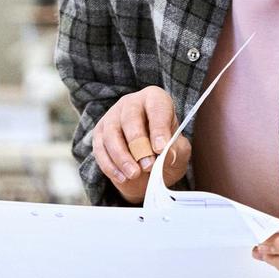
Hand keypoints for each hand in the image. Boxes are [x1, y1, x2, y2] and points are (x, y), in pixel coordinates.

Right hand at [90, 86, 190, 203]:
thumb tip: (167, 154)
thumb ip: (176, 151)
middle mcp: (132, 103)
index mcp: (155, 99)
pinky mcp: (99, 133)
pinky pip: (100, 149)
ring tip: (134, 174)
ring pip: (111, 134)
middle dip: (139, 144)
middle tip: (148, 166)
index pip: (156, 107)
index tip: (161, 149)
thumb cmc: (166, 150)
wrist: (148, 166)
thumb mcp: (179, 151)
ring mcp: (112, 116)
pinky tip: (123, 177)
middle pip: (130, 118)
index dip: (158, 128)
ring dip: (122, 157)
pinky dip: (110, 165)